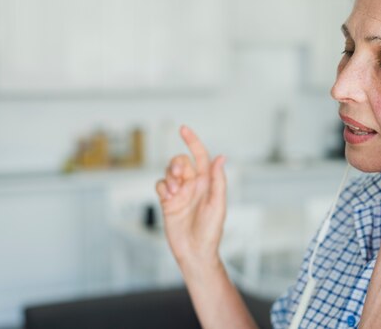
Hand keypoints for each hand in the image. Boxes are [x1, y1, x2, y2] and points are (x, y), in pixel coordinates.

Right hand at [155, 126, 226, 270]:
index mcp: (207, 182)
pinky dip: (162, 187)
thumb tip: (221, 157)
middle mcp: (193, 184)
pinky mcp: (167, 201)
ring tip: (175, 193)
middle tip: (179, 179)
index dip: (192, 141)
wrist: (195, 251)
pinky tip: (168, 198)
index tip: (183, 129)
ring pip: (168, 172)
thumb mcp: (218, 204)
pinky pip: (160, 185)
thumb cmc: (211, 230)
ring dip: (169, 177)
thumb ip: (218, 180)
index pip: (200, 155)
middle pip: (180, 161)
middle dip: (176, 165)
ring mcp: (179, 192)